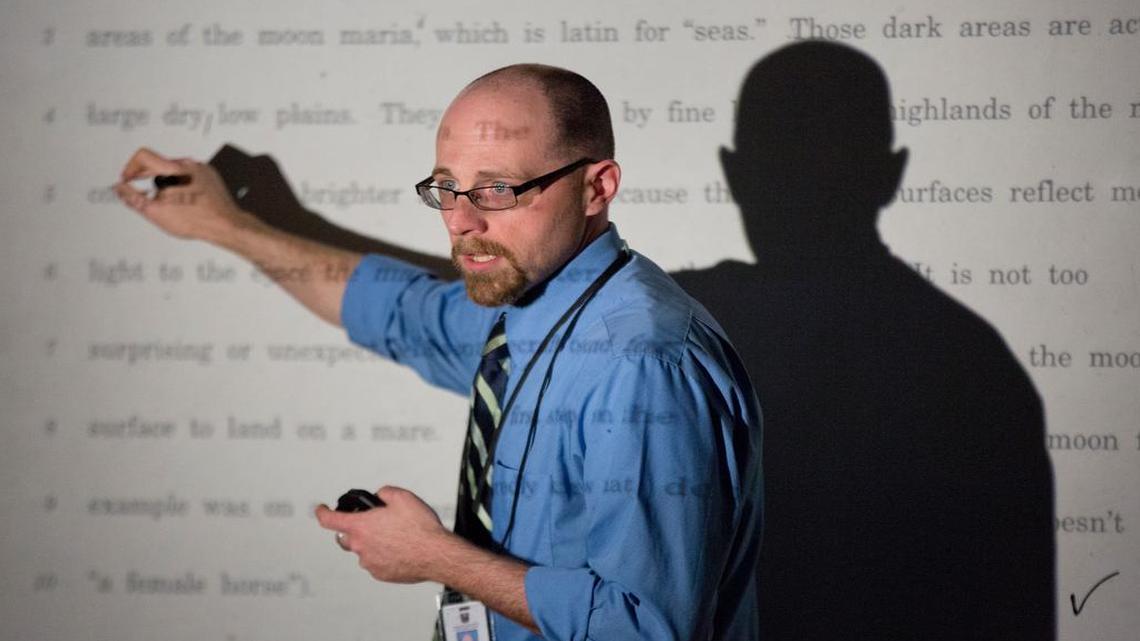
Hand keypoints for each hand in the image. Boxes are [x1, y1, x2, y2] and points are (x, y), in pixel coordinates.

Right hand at [114, 147, 254, 242]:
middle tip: (136, 187)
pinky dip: (179, 183)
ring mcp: (201, 170)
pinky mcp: (210, 176)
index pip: (143, 155)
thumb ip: (133, 198)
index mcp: (173, 169)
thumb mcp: (156, 212)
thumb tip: (120, 188)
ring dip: (163, 180)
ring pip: (174, 169)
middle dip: (143, 175)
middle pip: (159, 162)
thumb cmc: (195, 220)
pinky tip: (180, 198)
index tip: (127, 179)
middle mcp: (188, 165)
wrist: (226, 225)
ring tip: (160, 196)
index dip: (130, 167)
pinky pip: (189, 175)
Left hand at [315, 486, 450, 583]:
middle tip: (372, 524)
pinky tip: (399, 549)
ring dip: (371, 543)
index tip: (321, 510)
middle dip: (354, 529)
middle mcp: (361, 547)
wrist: (436, 554)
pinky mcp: (381, 574)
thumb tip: (380, 496)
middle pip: (345, 537)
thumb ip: (384, 492)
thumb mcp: (403, 497)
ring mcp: (370, 563)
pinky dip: (382, 556)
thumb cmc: (421, 529)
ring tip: (394, 537)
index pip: (329, 520)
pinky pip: (374, 563)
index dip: (322, 512)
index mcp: (361, 526)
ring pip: (362, 551)